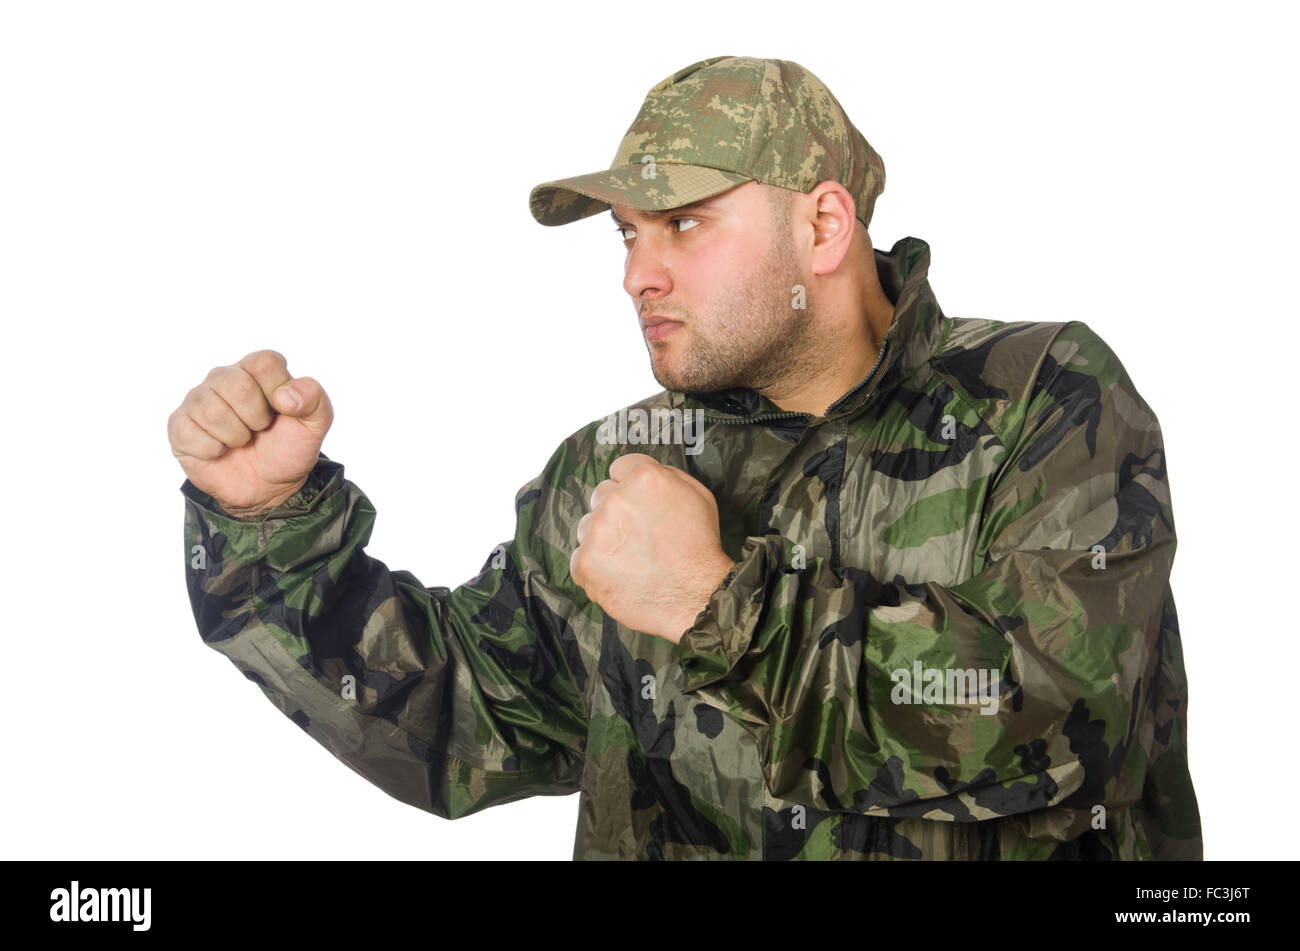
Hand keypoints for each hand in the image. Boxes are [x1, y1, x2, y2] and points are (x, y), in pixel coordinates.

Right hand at [167, 349, 332, 516]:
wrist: (268, 487)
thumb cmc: (288, 447)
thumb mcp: (315, 424)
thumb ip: (314, 398)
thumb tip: (285, 396)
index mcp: (256, 370)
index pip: (264, 362)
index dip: (277, 391)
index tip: (283, 410)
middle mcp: (223, 378)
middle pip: (235, 384)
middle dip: (256, 417)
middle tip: (260, 429)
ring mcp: (198, 400)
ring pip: (211, 410)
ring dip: (236, 436)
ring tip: (241, 441)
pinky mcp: (180, 426)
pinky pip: (190, 433)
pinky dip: (212, 450)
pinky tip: (220, 451)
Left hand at [570, 453, 734, 642]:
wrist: (698, 596)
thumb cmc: (701, 547)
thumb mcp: (698, 495)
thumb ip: (666, 475)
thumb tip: (640, 473)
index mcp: (644, 479)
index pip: (619, 468)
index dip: (631, 486)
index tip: (639, 503)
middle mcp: (615, 500)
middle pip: (601, 495)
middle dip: (617, 511)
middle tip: (638, 535)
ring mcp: (597, 532)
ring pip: (588, 526)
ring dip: (603, 538)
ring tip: (630, 558)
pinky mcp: (585, 563)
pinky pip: (580, 557)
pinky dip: (596, 566)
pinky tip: (620, 574)